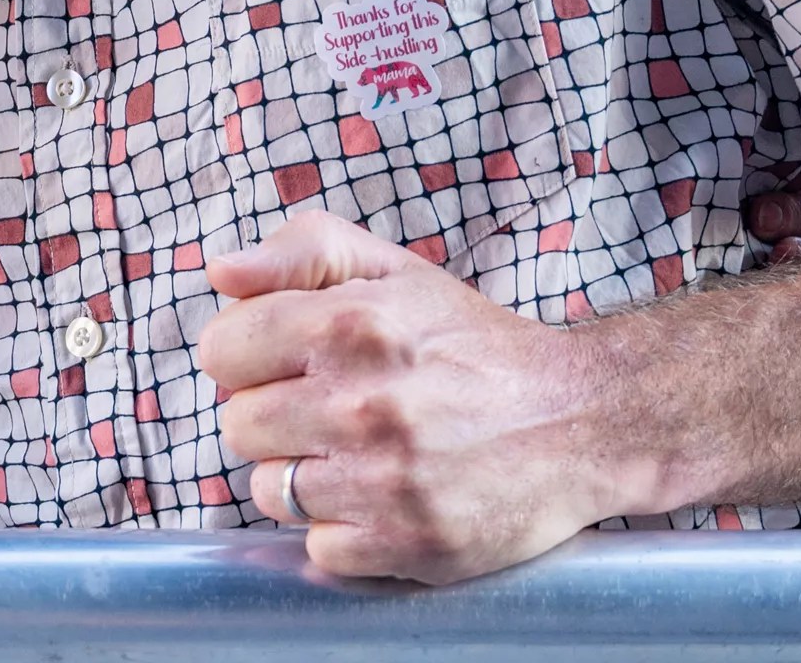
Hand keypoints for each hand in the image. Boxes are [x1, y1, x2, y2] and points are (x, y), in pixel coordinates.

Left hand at [201, 209, 617, 583]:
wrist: (580, 418)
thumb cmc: (472, 343)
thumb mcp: (392, 270)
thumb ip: (301, 252)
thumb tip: (220, 272)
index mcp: (351, 324)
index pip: (222, 351)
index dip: (248, 358)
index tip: (288, 364)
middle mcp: (364, 401)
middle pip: (239, 425)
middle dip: (277, 417)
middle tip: (332, 411)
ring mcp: (386, 478)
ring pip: (271, 491)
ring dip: (304, 477)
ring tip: (357, 455)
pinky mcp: (410, 541)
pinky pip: (319, 548)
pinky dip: (344, 531)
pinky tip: (382, 499)